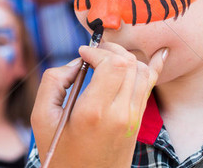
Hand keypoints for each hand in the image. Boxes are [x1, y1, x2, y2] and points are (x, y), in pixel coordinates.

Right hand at [31, 42, 167, 167]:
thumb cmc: (61, 152)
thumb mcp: (42, 119)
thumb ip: (53, 82)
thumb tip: (76, 62)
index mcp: (94, 112)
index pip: (113, 64)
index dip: (97, 51)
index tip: (83, 53)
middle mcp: (120, 113)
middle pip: (129, 63)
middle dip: (111, 50)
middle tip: (94, 52)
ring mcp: (133, 117)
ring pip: (142, 71)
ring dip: (126, 57)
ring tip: (108, 58)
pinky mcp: (138, 120)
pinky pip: (150, 86)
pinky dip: (152, 67)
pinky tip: (160, 53)